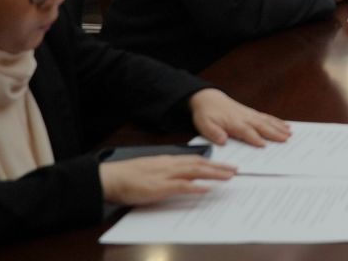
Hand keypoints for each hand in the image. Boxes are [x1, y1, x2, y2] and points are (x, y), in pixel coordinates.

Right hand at [100, 155, 237, 206]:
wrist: (110, 177)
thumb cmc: (128, 176)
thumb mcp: (152, 170)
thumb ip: (167, 171)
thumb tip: (182, 178)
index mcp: (168, 161)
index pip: (194, 159)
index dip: (212, 162)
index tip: (226, 165)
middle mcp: (169, 165)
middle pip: (199, 163)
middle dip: (219, 167)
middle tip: (236, 170)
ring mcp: (165, 175)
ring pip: (195, 171)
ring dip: (214, 173)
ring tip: (229, 176)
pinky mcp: (158, 187)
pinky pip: (180, 186)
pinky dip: (195, 187)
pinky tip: (206, 188)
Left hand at [188, 89, 290, 146]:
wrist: (208, 98)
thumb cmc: (206, 113)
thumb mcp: (204, 125)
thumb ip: (213, 133)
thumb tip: (223, 140)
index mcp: (233, 123)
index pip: (246, 132)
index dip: (255, 138)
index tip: (264, 145)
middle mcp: (244, 118)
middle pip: (261, 126)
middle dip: (274, 133)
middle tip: (286, 139)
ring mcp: (250, 114)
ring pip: (267, 121)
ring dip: (279, 127)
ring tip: (290, 133)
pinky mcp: (252, 113)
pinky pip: (267, 117)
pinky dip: (277, 121)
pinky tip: (285, 125)